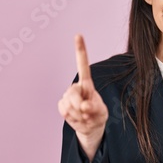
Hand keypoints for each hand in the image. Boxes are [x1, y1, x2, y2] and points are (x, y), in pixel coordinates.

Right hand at [58, 35, 107, 159]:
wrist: (90, 127)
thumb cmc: (98, 116)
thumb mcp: (101, 112)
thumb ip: (95, 108)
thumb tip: (84, 107)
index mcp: (87, 83)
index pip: (82, 65)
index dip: (80, 50)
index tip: (78, 35)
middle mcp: (76, 87)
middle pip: (73, 94)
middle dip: (80, 106)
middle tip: (87, 114)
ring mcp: (67, 96)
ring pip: (68, 105)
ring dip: (78, 115)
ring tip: (85, 117)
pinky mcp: (62, 105)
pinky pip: (64, 111)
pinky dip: (73, 118)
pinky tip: (77, 118)